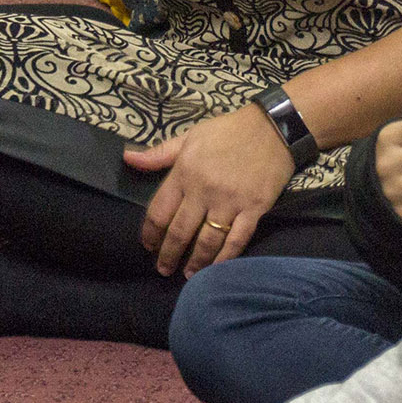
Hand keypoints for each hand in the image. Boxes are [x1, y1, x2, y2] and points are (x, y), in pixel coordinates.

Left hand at [131, 103, 296, 274]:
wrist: (273, 128)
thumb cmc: (228, 132)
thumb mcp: (190, 137)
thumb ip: (159, 153)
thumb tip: (127, 158)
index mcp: (185, 172)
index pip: (159, 211)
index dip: (151, 233)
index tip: (148, 246)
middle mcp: (204, 191)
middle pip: (180, 231)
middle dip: (169, 254)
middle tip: (163, 269)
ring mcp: (230, 201)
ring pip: (208, 240)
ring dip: (196, 261)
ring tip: (188, 274)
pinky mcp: (254, 208)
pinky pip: (237, 239)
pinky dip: (226, 257)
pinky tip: (217, 267)